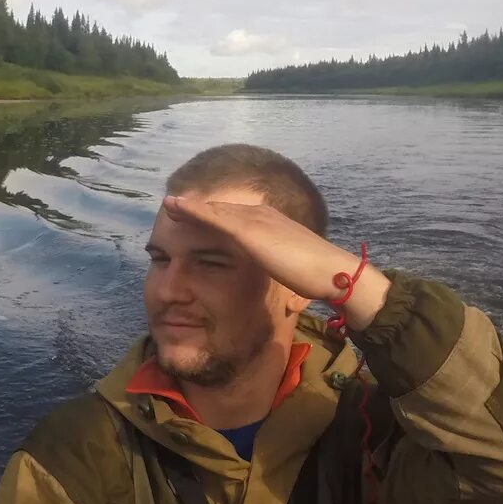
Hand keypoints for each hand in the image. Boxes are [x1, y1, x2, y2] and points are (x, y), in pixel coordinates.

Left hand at [161, 192, 391, 331]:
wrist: (332, 272)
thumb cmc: (318, 277)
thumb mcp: (293, 273)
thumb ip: (286, 277)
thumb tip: (290, 300)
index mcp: (272, 224)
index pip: (237, 217)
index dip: (216, 216)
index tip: (197, 216)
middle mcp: (262, 215)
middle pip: (223, 209)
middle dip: (199, 207)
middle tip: (175, 204)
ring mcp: (255, 220)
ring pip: (215, 210)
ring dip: (190, 206)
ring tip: (170, 203)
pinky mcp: (248, 230)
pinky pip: (214, 217)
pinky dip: (193, 210)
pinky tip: (176, 207)